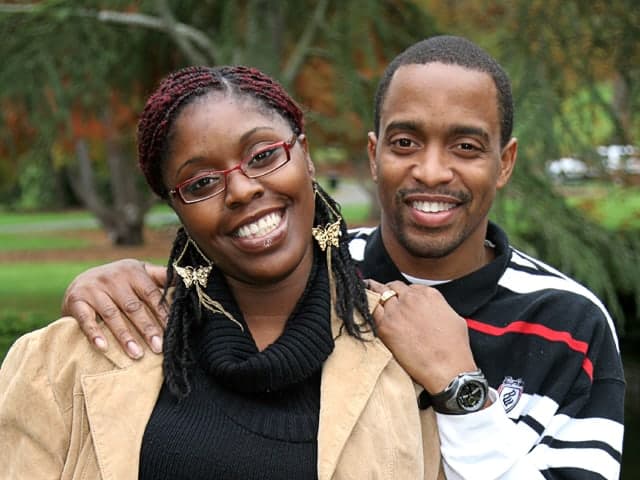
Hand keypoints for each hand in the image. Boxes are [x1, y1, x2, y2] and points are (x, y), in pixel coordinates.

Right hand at [61, 259, 167, 358]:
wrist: (80, 282)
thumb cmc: (120, 282)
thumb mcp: (140, 274)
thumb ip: (161, 277)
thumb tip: (189, 281)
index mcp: (133, 271)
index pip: (151, 294)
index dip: (162, 313)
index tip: (173, 331)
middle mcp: (113, 277)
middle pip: (134, 307)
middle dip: (147, 329)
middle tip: (159, 347)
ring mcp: (94, 288)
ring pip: (112, 315)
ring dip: (125, 336)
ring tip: (137, 354)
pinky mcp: (76, 299)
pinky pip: (86, 319)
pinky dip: (94, 334)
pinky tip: (103, 347)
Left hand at [367, 279, 476, 393]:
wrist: (448, 369)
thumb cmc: (454, 349)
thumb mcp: (454, 318)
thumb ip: (438, 307)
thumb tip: (429, 310)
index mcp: (428, 294)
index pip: (409, 287)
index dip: (403, 295)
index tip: (400, 302)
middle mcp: (411, 298)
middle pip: (392, 288)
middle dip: (388, 294)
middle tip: (384, 301)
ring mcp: (397, 310)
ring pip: (379, 294)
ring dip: (375, 298)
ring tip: (369, 300)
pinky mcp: (385, 326)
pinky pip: (370, 311)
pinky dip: (367, 311)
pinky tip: (364, 312)